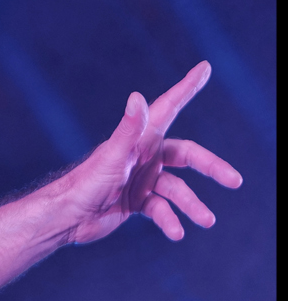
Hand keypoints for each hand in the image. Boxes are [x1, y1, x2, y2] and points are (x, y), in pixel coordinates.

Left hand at [60, 61, 242, 243]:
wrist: (66, 217)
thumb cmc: (85, 182)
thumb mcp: (113, 156)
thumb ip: (129, 129)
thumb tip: (138, 96)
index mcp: (140, 139)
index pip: (169, 107)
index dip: (186, 87)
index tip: (204, 68)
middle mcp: (144, 156)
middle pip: (188, 156)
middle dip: (212, 167)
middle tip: (235, 180)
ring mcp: (142, 180)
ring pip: (177, 190)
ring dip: (192, 205)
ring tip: (207, 221)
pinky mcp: (136, 202)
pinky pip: (161, 210)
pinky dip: (170, 221)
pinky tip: (176, 233)